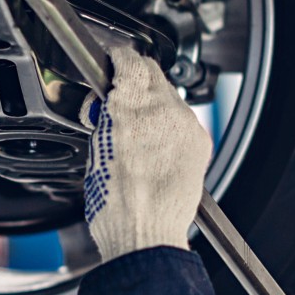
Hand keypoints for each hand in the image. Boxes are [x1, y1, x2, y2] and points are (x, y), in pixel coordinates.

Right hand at [79, 46, 211, 259]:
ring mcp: (185, 125)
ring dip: (153, 104)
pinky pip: (183, 120)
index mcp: (129, 107)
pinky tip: (155, 147)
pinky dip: (169, 125)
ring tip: (136, 133)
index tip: (112, 64)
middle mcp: (162, 109)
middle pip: (152, 73)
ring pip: (169, 96)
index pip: (129, 59)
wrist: (146, 234)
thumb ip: (106, 117)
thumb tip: (109, 104)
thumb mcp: (95, 149)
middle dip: (134, 81)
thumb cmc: (116, 205)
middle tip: (118, 102)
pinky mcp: (200, 141)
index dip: (118, 60)